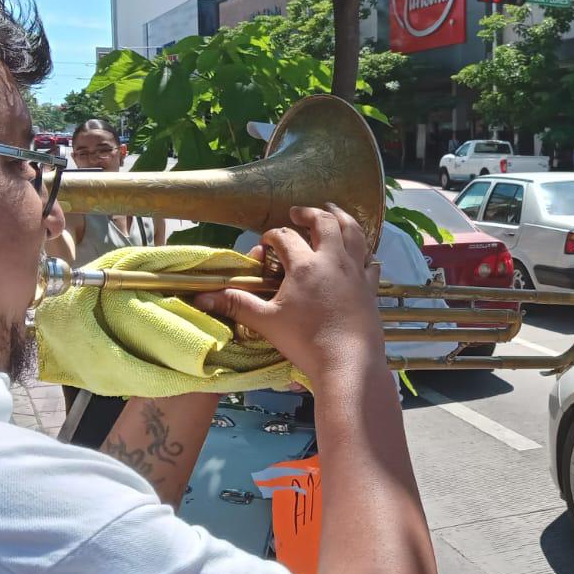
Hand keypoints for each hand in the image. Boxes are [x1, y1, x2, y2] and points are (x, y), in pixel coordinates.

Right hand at [193, 205, 384, 381]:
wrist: (348, 362)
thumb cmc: (305, 342)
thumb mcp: (266, 322)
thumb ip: (237, 305)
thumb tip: (202, 298)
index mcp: (305, 265)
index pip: (285, 238)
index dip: (272, 236)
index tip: (265, 242)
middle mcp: (333, 261)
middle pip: (324, 223)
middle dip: (309, 213)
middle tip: (298, 212)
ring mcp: (356, 272)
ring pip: (353, 233)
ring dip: (342, 217)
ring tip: (333, 211)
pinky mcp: (370, 287)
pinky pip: (370, 260)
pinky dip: (364, 251)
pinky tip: (360, 252)